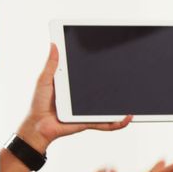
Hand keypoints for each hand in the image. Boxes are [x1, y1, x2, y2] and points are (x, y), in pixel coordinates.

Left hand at [16, 43, 132, 152]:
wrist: (38, 126)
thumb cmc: (38, 104)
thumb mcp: (44, 80)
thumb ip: (52, 65)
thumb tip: (54, 45)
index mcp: (75, 85)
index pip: (91, 74)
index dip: (101, 67)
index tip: (111, 56)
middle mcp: (85, 97)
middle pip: (105, 91)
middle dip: (120, 86)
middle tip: (131, 75)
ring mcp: (89, 110)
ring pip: (111, 107)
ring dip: (124, 105)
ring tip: (135, 99)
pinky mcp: (90, 121)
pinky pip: (108, 123)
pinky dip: (119, 122)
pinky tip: (128, 116)